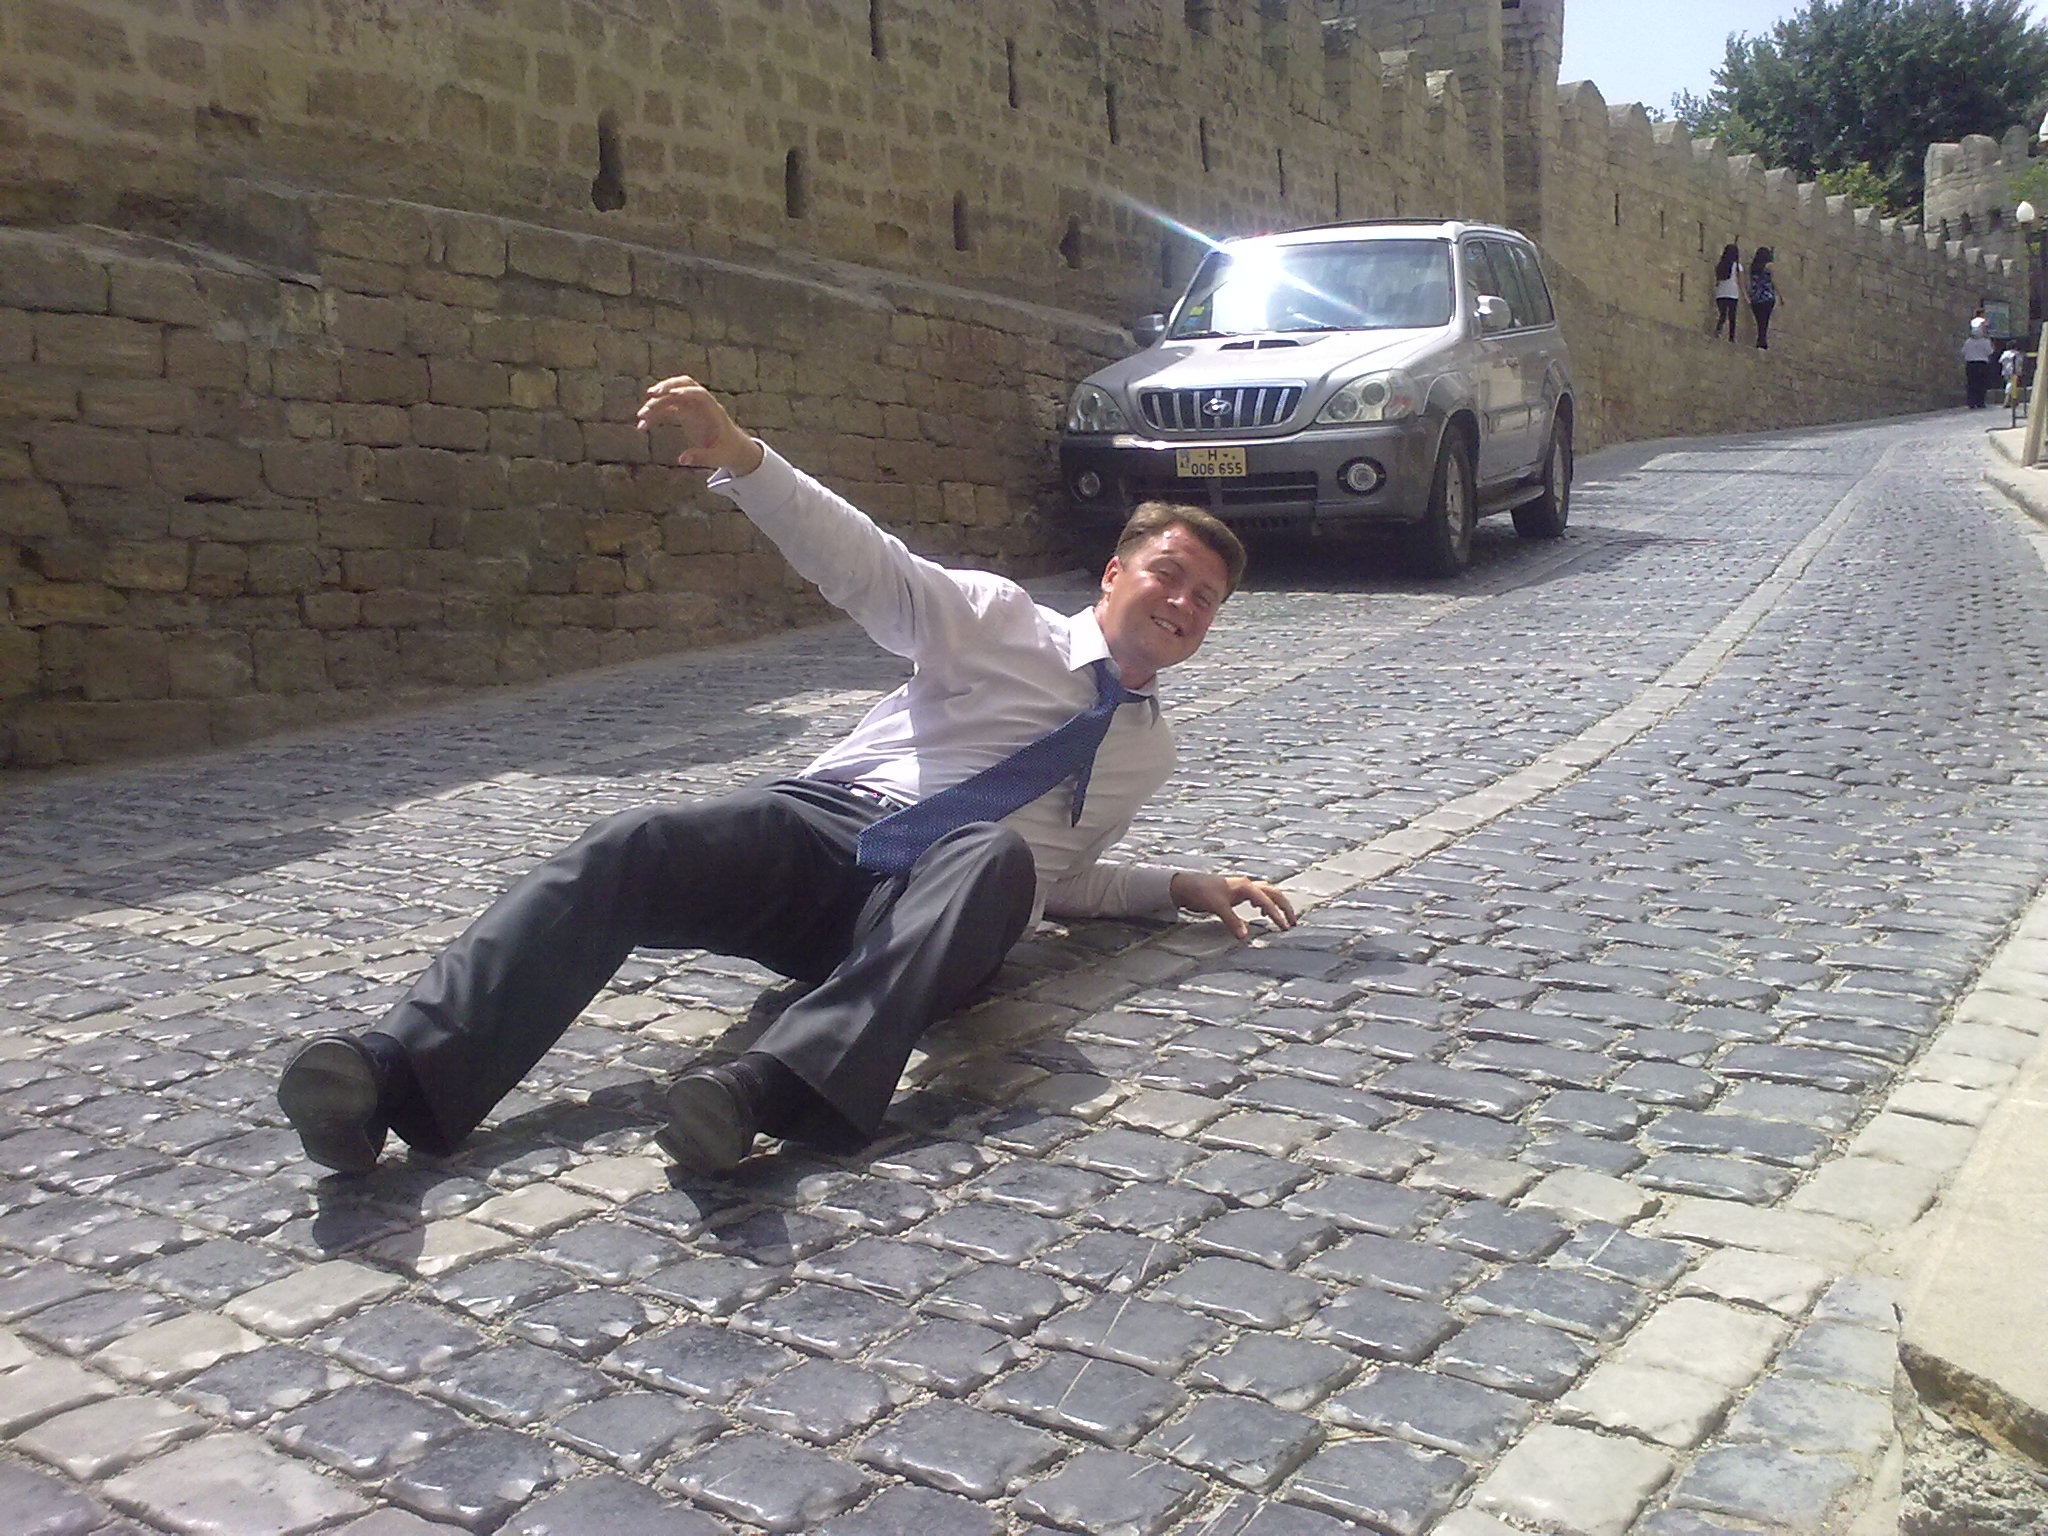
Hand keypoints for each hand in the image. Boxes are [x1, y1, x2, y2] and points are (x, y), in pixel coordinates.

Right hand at [635, 375, 764, 475]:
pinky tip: (643, 427)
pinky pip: (666, 410)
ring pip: (671, 396)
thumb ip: (701, 458)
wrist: (732, 448)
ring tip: (641, 416)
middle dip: (667, 386)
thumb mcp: (717, 458)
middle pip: (684, 385)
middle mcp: (701, 405)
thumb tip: (682, 460)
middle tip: (650, 395)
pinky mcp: (684, 414)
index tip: (672, 393)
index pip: (700, 394)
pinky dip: (654, 416)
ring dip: (656, 402)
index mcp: (713, 411)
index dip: (687, 391)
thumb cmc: (728, 451)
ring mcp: (692, 407)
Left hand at [1170, 871, 1296, 939]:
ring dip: (1277, 905)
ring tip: (1283, 920)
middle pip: (1273, 893)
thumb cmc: (1202, 893)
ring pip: (1267, 893)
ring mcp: (1243, 887)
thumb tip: (1245, 937)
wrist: (1187, 885)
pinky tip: (1262, 914)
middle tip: (1292, 923)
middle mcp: (1247, 884)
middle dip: (1284, 907)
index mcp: (1245, 886)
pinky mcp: (1238, 892)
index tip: (1285, 928)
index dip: (1277, 915)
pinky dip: (1265, 904)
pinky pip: (1258, 896)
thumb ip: (1232, 921)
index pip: (1266, 901)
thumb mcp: (1217, 907)